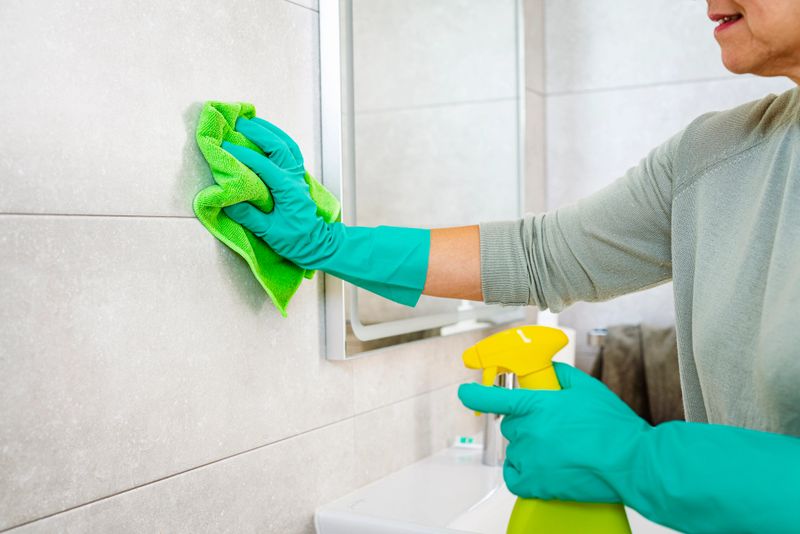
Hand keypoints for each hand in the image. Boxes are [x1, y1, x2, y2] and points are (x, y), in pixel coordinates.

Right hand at [221, 117, 430, 306]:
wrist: (318, 244)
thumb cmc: (296, 241)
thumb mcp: (269, 232)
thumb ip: (248, 216)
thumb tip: (226, 200)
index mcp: (288, 189)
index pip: (263, 165)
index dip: (243, 155)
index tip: (225, 148)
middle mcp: (295, 177)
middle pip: (278, 146)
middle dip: (258, 132)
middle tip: (238, 123)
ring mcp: (298, 176)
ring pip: (286, 145)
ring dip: (270, 131)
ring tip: (251, 122)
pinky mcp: (297, 178)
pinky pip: (290, 152)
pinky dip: (278, 140)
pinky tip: (267, 136)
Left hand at [458, 363, 648, 502]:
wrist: (632, 463)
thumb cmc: (614, 428)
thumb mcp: (588, 390)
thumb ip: (563, 377)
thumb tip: (551, 374)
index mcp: (538, 405)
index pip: (495, 398)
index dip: (475, 395)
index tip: (465, 392)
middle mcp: (529, 431)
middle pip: (511, 425)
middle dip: (526, 423)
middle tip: (551, 428)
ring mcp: (531, 458)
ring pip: (516, 450)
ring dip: (529, 448)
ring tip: (557, 450)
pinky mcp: (537, 483)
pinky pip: (515, 477)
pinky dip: (522, 473)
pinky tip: (537, 468)